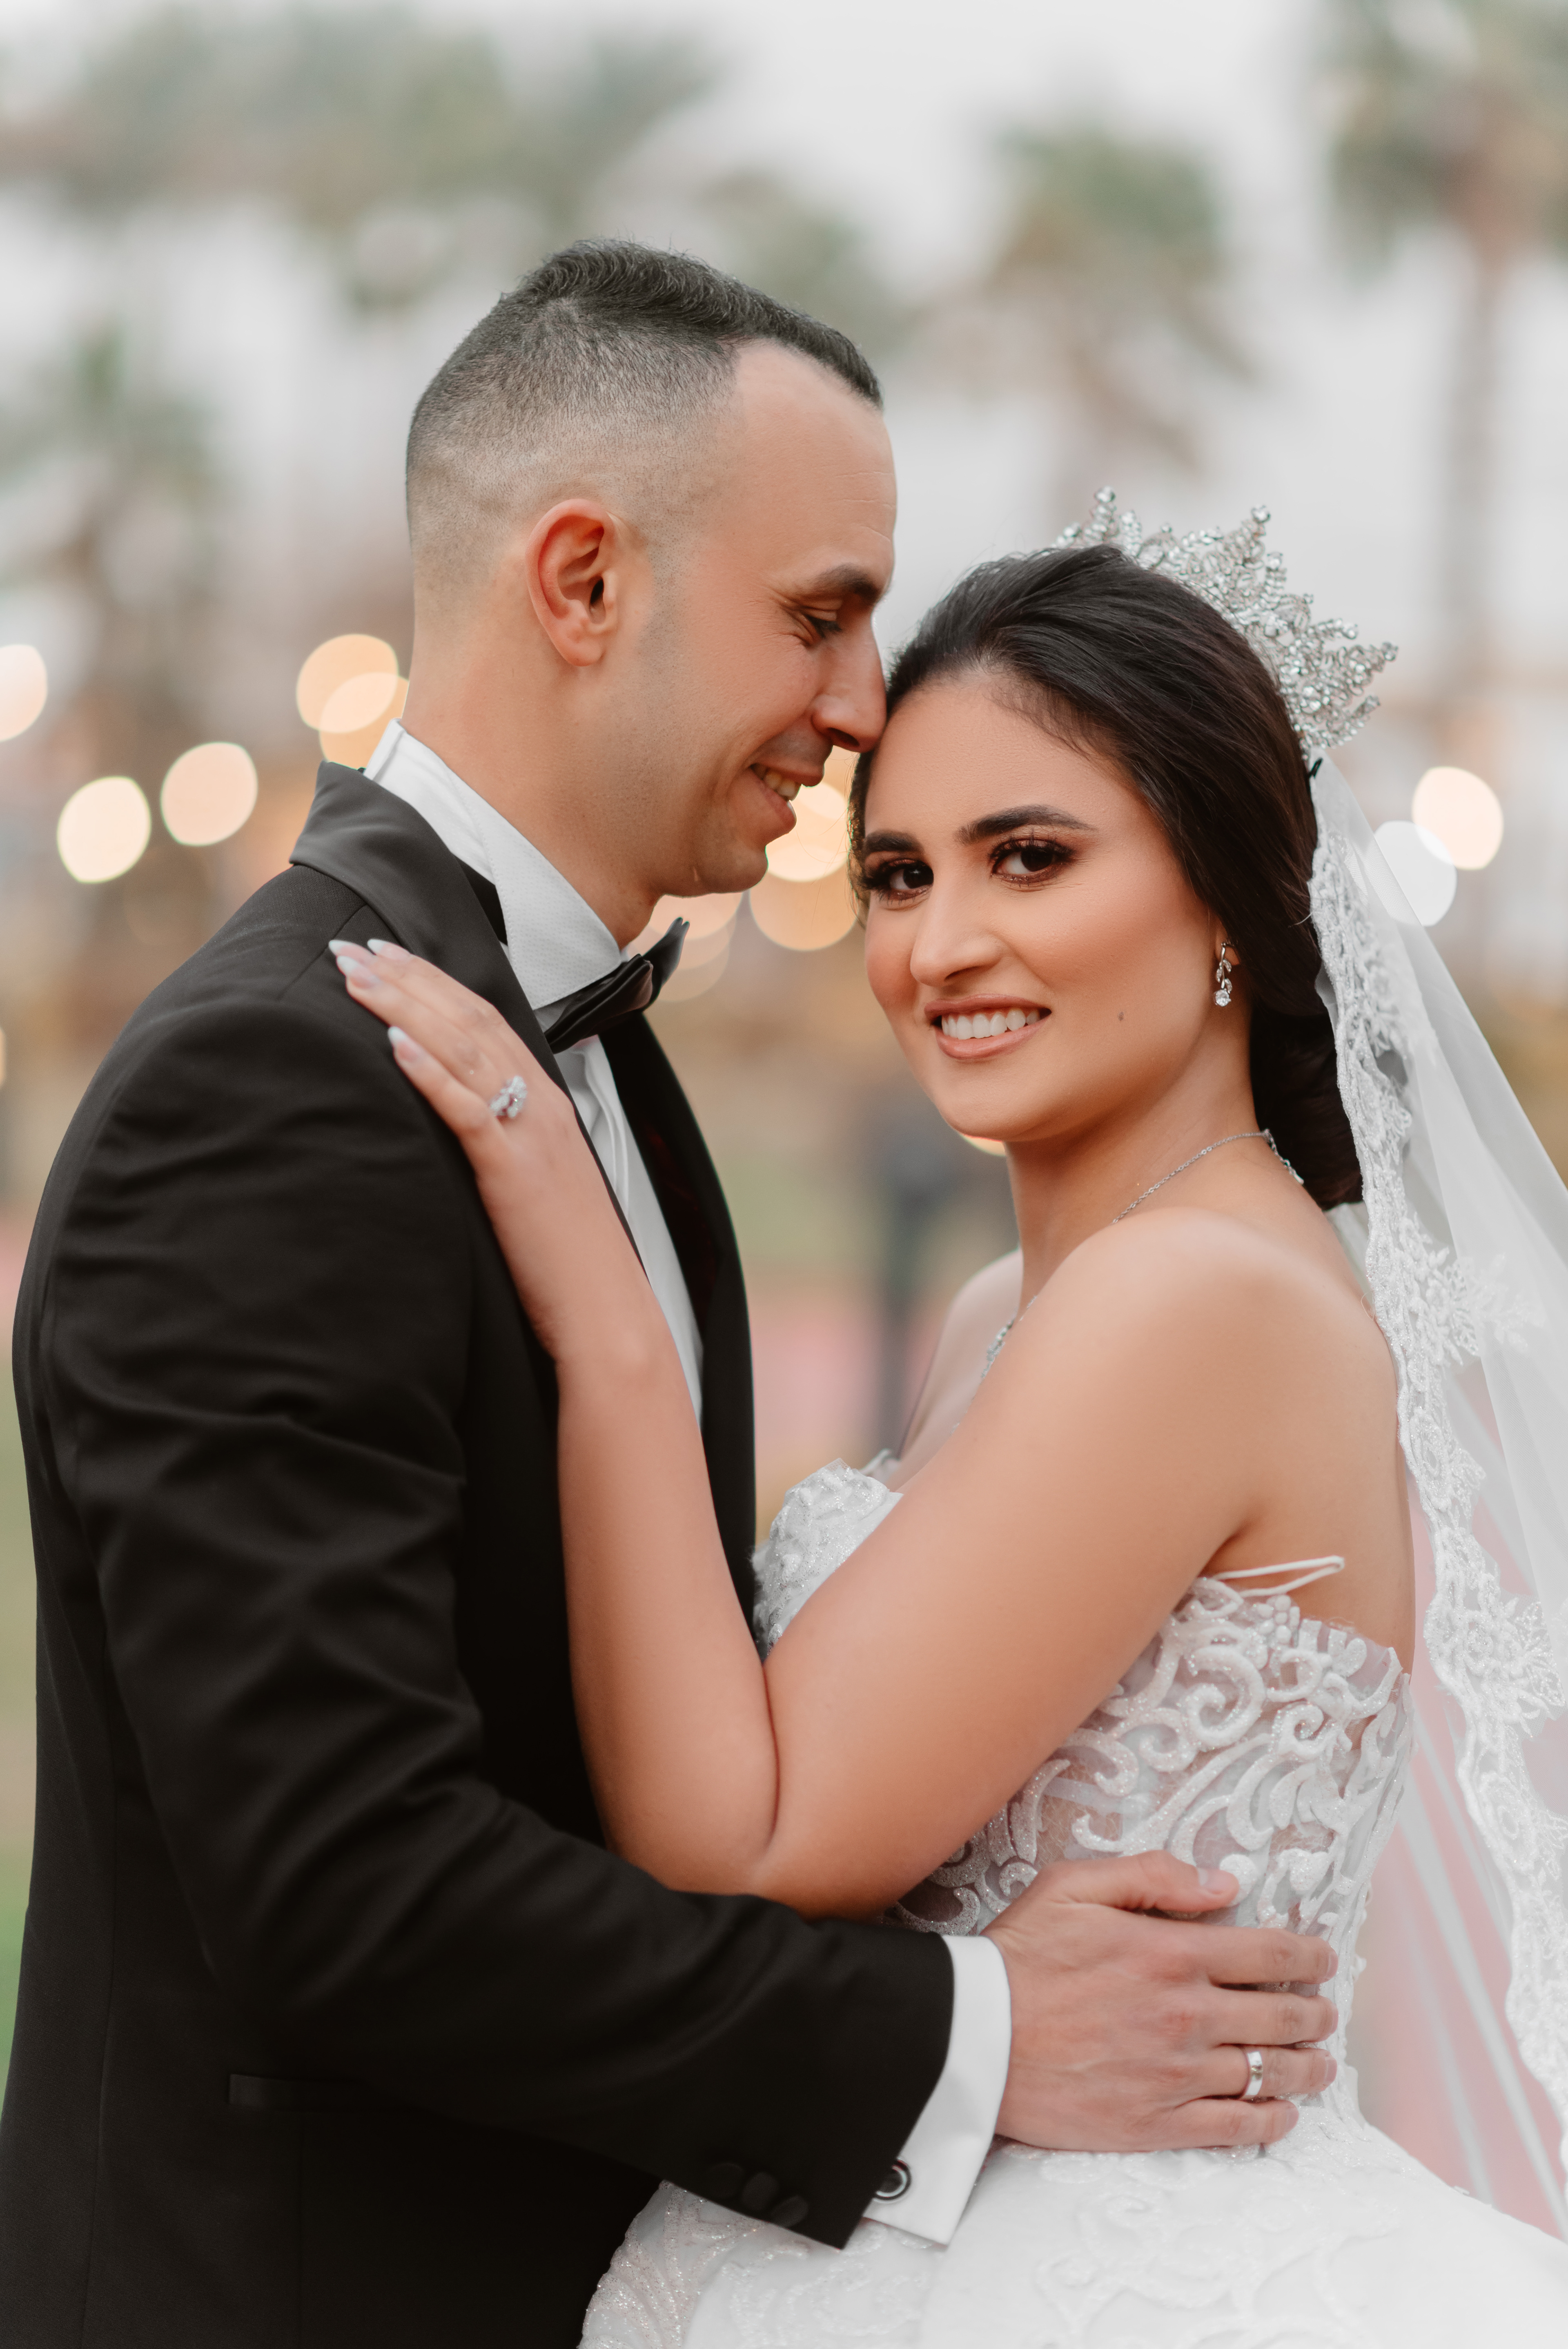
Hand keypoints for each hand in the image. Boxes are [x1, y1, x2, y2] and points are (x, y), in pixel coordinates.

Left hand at [330, 939, 653, 1364]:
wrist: (605, 1309)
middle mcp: (542, 1104)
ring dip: (404, 1005)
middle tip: (352, 945)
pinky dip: (428, 1070)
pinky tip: (391, 1042)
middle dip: (407, 977)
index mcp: (548, 1104)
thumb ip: (504, 1144)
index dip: (434, 982)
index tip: (386, 955)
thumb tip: (464, 1125)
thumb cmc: (567, 1259)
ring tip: (354, 975)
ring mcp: (530, 1132)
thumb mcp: (537, 1184)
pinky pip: (466, 1107)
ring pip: (461, 1048)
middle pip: (468, 1019)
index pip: (486, 1021)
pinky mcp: (513, 1168)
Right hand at [985, 1852, 1337, 2151]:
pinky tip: (1282, 2113)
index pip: (1269, 1954)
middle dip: (1314, 2012)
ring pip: (1269, 2074)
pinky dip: (1270, 2121)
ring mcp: (1175, 2074)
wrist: (975, 2036)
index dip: (1308, 1957)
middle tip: (1324, 2012)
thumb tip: (1223, 1884)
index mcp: (1171, 1953)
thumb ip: (1154, 1876)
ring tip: (1320, 2063)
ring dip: (1306, 2068)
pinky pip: (1235, 2127)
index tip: (1323, 1960)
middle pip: (1280, 2016)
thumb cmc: (1021, 1956)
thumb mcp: (1076, 1885)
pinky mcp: (1156, 2123)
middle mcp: (1186, 2015)